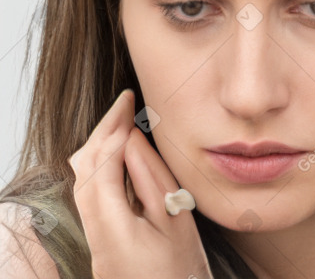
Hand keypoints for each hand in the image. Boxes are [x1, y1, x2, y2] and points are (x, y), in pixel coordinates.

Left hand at [68, 89, 212, 278]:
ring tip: (121, 119)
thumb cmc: (180, 269)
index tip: (132, 105)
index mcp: (112, 225)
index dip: (115, 129)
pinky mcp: (99, 233)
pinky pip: (90, 188)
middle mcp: (94, 228)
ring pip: (83, 176)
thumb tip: (134, 139)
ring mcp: (93, 232)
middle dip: (103, 128)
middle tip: (124, 102)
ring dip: (99, 143)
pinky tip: (117, 151)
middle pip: (84, 166)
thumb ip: (152, 176)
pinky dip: (100, 160)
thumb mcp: (176, 220)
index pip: (102, 162)